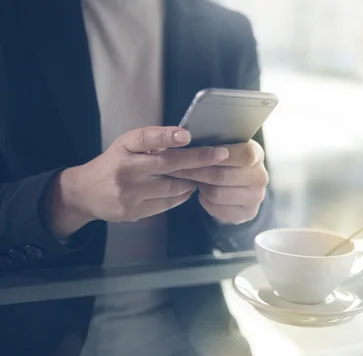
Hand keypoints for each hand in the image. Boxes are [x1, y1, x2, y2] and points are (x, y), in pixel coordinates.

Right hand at [48, 126, 228, 237]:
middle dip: (198, 159)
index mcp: (124, 148)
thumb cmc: (114, 163)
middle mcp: (126, 169)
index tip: (187, 135)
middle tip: (221, 154)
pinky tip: (188, 188)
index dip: (166, 136)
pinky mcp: (134, 212)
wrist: (84, 193)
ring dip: (193, 179)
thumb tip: (187, 140)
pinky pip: (168, 203)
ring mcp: (130, 193)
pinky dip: (182, 195)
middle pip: (167, 164)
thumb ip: (152, 143)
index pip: (145, 138)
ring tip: (205, 172)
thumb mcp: (126, 146)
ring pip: (173, 186)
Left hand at [168, 140, 267, 224]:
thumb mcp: (225, 146)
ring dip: (200, 187)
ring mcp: (256, 196)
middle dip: (196, 172)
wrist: (241, 186)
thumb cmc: (227, 160)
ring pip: (217, 194)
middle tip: (176, 168)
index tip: (192, 152)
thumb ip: (213, 143)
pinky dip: (206, 202)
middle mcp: (260, 176)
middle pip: (222, 176)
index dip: (216, 155)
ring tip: (193, 180)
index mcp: (256, 153)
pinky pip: (218, 209)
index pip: (241, 154)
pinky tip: (204, 194)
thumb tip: (184, 137)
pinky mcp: (248, 213)